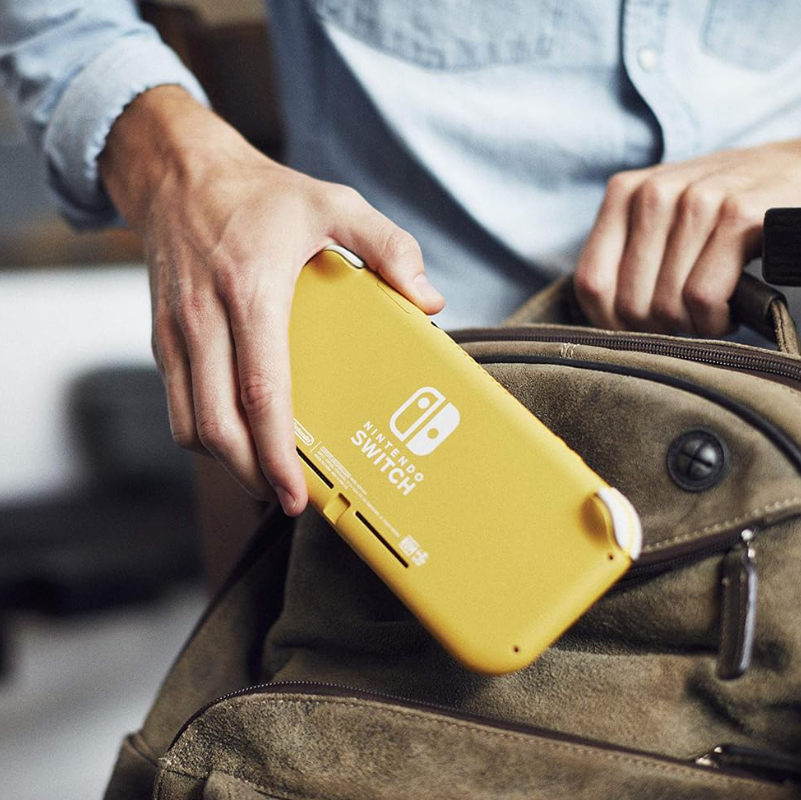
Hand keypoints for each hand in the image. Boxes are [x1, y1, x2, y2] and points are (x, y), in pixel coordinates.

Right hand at [99, 87, 444, 515]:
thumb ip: (389, 246)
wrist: (177, 172)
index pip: (262, 393)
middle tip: (288, 498)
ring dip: (226, 461)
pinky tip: (237, 435)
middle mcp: (204, 320)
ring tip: (265, 473)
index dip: (277, 454)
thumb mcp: (334, 203)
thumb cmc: (259, 194)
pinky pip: (177, 404)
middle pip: (218, 426)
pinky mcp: (162, 337)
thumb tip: (428, 299)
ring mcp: (175, 332)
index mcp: (251, 294)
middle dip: (252, 474)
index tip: (296, 492)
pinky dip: (205, 433)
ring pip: (190, 425)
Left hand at [574, 138, 800, 335]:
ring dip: (691, 326)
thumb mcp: (663, 223)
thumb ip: (625, 258)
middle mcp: (654, 193)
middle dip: (658, 327)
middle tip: (685, 320)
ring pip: (665, 305)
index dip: (610, 323)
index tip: (638, 330)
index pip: (590, 284)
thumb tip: (602, 320)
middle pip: (629, 303)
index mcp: (624, 193)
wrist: (796, 174)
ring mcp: (697, 201)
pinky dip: (716, 320)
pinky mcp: (739, 216)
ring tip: (709, 313)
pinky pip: (703, 298)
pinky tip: (728, 309)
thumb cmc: (721, 214)